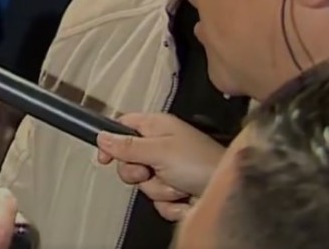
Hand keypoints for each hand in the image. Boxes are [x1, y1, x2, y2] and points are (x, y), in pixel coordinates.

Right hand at [96, 113, 225, 220]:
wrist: (226, 192)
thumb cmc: (199, 162)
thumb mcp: (159, 150)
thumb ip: (128, 145)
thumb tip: (101, 136)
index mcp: (157, 127)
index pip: (123, 126)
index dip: (111, 141)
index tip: (104, 157)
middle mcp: (161, 146)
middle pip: (129, 160)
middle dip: (138, 172)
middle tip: (151, 171)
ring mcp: (168, 169)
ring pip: (143, 183)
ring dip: (158, 189)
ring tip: (177, 184)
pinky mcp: (175, 190)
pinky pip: (158, 200)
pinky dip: (169, 203)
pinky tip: (184, 197)